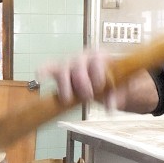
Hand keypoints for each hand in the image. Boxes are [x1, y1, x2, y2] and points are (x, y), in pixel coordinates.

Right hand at [37, 49, 157, 112]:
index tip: (99, 86)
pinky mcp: (62, 71)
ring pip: (63, 69)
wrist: (111, 81)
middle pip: (77, 64)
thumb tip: (111, 106)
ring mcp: (72, 64)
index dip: (96, 73)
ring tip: (68, 98)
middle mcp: (84, 58)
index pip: (96, 59)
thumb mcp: (124, 88)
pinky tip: (39, 75)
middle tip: (87, 96)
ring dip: (64, 85)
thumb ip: (120, 95)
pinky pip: (50, 68)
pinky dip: (44, 71)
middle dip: (81, 82)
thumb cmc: (117, 81)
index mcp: (101, 56)